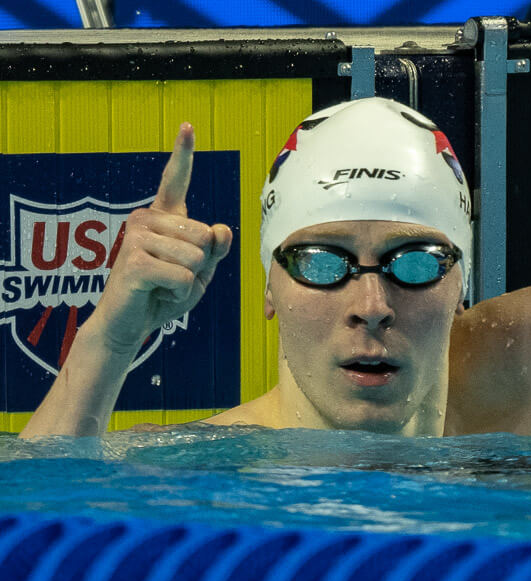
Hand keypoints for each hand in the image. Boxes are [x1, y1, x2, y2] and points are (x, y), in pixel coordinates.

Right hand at [87, 123, 231, 352]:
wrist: (129, 324)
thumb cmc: (163, 295)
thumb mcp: (200, 272)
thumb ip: (214, 250)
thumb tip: (221, 228)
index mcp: (162, 218)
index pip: (175, 181)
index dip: (183, 154)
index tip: (188, 125)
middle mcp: (146, 219)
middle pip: (204, 236)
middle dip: (200, 265)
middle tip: (172, 276)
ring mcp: (136, 237)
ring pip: (196, 257)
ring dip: (188, 281)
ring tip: (162, 285)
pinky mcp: (134, 262)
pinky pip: (183, 276)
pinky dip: (179, 293)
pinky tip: (156, 293)